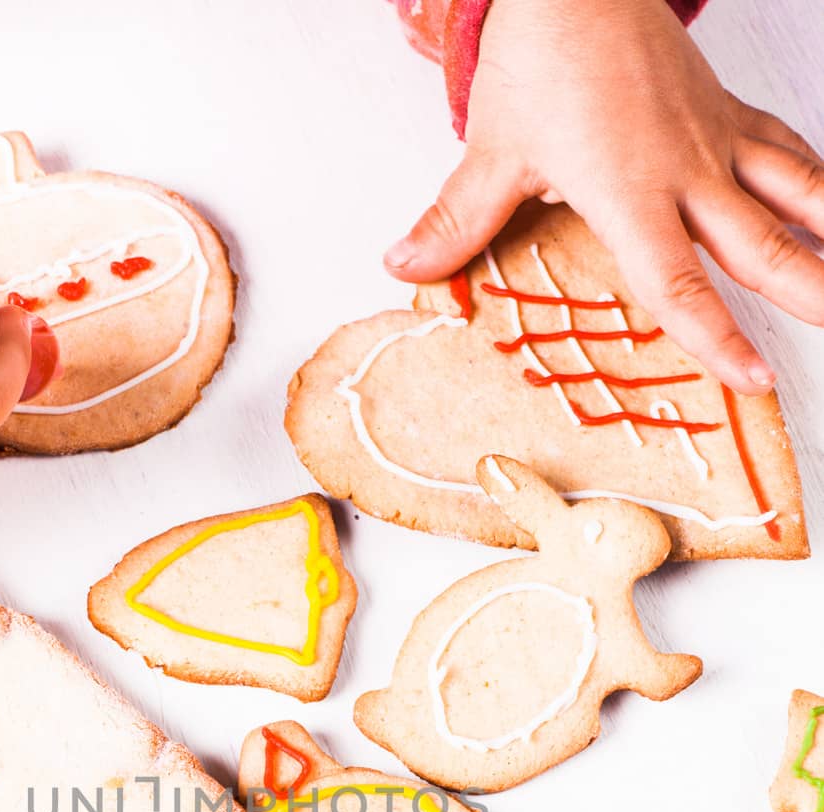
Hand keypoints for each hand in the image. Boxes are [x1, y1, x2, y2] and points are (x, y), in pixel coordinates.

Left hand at [384, 0, 823, 392]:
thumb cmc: (539, 59)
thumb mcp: (491, 151)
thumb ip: (456, 222)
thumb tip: (403, 268)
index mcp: (630, 193)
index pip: (678, 283)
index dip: (716, 337)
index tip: (753, 379)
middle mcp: (687, 171)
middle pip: (759, 247)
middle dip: (808, 295)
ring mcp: (715, 139)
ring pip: (794, 193)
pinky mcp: (727, 112)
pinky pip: (786, 150)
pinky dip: (817, 183)